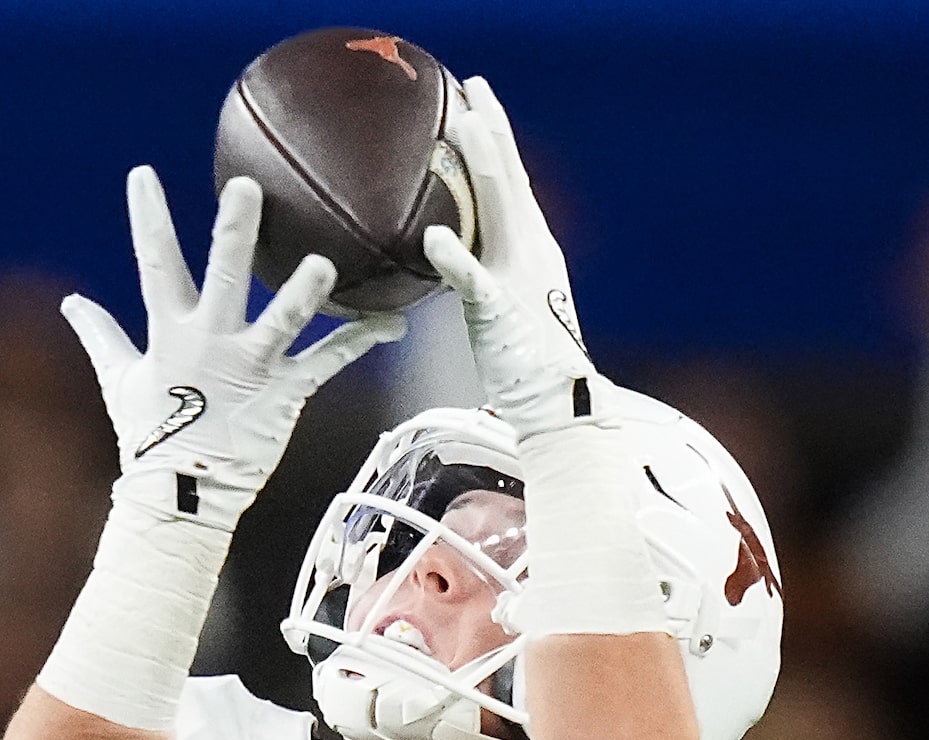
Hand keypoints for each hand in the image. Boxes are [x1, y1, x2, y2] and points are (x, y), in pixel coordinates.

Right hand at [62, 168, 402, 527]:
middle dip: (233, 234)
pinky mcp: (285, 395)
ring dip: (305, 293)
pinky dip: (360, 340)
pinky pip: (327, 362)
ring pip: (283, 321)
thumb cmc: (150, 435)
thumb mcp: (119, 381)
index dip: (146, 219)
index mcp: (171, 334)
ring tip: (323, 265)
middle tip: (247, 189)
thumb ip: (100, 336)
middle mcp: (212, 344)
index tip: (143, 174)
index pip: (154, 266)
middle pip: (223, 278)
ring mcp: (251, 369)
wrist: (180, 496)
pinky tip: (393, 323)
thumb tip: (70, 305)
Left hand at [423, 77, 596, 434]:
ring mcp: (518, 276)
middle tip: (473, 85)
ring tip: (461, 126)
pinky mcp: (501, 312)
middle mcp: (530, 248)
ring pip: (499, 210)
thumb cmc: (523, 357)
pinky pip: (474, 280)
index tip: (474, 99)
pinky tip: (434, 234)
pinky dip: (455, 256)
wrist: (557, 401)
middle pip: (507, 178)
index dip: (492, 137)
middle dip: (491, 129)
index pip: (506, 180)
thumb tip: (447, 244)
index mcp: (528, 244)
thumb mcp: (496, 299)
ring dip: (481, 165)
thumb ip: (475, 267)